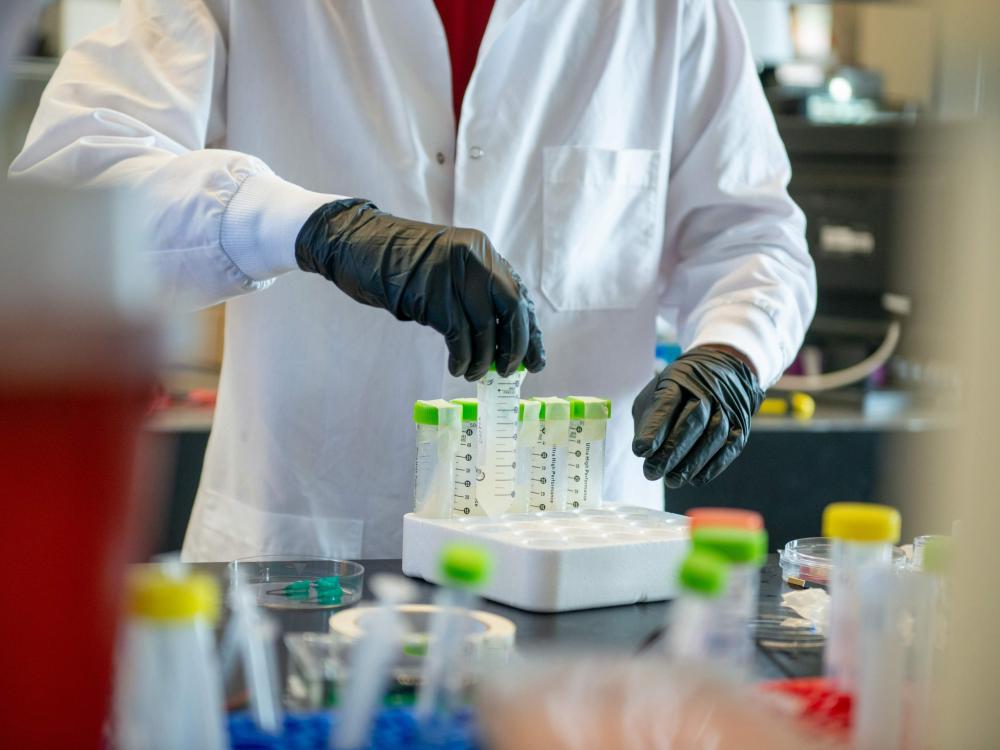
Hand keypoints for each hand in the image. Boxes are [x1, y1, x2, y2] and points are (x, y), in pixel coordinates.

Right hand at [295, 199, 544, 379]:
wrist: (354, 244)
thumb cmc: (397, 264)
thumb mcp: (445, 268)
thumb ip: (473, 292)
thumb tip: (503, 340)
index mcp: (480, 249)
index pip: (518, 294)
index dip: (529, 331)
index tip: (535, 358)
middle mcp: (472, 257)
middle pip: (511, 308)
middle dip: (516, 345)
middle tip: (510, 371)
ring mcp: (452, 274)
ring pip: (484, 327)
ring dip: (483, 358)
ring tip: (474, 373)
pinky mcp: (431, 294)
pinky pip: (458, 336)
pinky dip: (462, 358)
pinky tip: (457, 367)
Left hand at [631, 346, 763, 487]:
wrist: (722, 373)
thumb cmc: (678, 391)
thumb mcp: (656, 393)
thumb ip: (648, 419)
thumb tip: (645, 452)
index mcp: (680, 378)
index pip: (667, 401)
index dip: (654, 428)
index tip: (641, 451)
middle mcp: (708, 389)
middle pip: (693, 420)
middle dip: (671, 450)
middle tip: (652, 472)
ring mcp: (728, 406)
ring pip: (713, 435)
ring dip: (691, 463)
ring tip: (672, 480)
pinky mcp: (741, 424)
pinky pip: (729, 448)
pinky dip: (712, 467)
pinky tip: (695, 479)